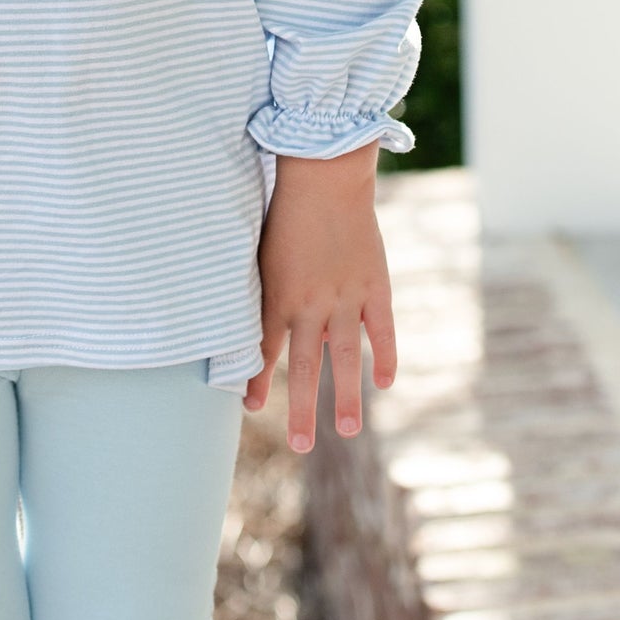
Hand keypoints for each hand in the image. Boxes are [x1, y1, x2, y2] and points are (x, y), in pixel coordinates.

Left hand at [243, 142, 396, 452]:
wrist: (324, 174)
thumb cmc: (281, 205)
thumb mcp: (256, 246)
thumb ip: (254, 283)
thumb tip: (234, 311)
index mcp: (278, 295)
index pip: (264, 351)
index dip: (258, 381)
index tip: (252, 408)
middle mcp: (311, 305)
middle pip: (305, 367)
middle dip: (302, 409)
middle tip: (302, 445)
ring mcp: (346, 297)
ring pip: (345, 358)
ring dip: (345, 396)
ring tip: (347, 430)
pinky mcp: (375, 285)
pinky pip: (382, 330)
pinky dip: (385, 356)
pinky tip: (385, 382)